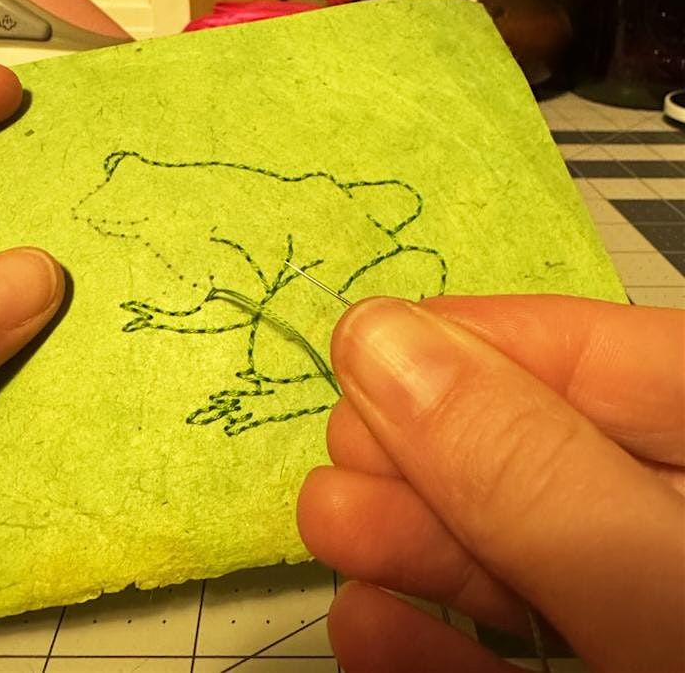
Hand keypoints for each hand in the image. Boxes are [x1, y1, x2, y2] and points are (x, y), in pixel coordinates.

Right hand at [298, 295, 684, 671]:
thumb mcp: (655, 573)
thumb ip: (524, 462)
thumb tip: (378, 339)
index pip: (584, 350)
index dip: (463, 344)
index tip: (359, 353)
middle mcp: (670, 510)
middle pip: (527, 449)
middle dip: (421, 452)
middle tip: (344, 460)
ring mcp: (638, 599)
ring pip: (510, 548)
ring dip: (408, 541)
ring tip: (331, 525)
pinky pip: (512, 649)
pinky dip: (437, 639)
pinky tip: (372, 627)